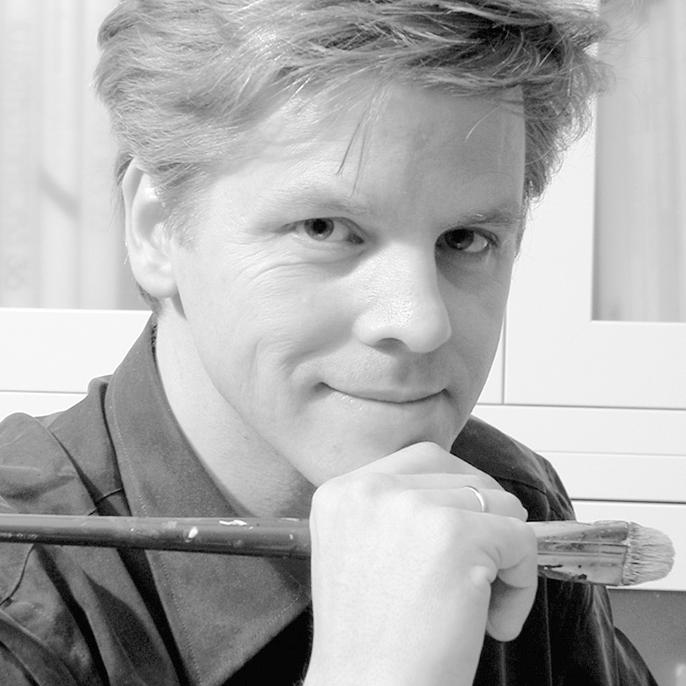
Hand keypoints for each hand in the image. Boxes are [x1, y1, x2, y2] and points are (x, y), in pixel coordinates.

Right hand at [303, 442, 537, 685]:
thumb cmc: (372, 646)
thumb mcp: (359, 555)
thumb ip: (396, 514)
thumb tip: (470, 493)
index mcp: (342, 493)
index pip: (421, 460)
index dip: (455, 498)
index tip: (462, 539)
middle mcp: (371, 490)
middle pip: (462, 474)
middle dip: (485, 520)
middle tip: (480, 570)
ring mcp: (413, 508)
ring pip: (499, 503)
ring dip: (504, 555)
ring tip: (481, 608)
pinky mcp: (457, 536)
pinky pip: (523, 540)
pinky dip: (522, 584)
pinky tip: (495, 623)